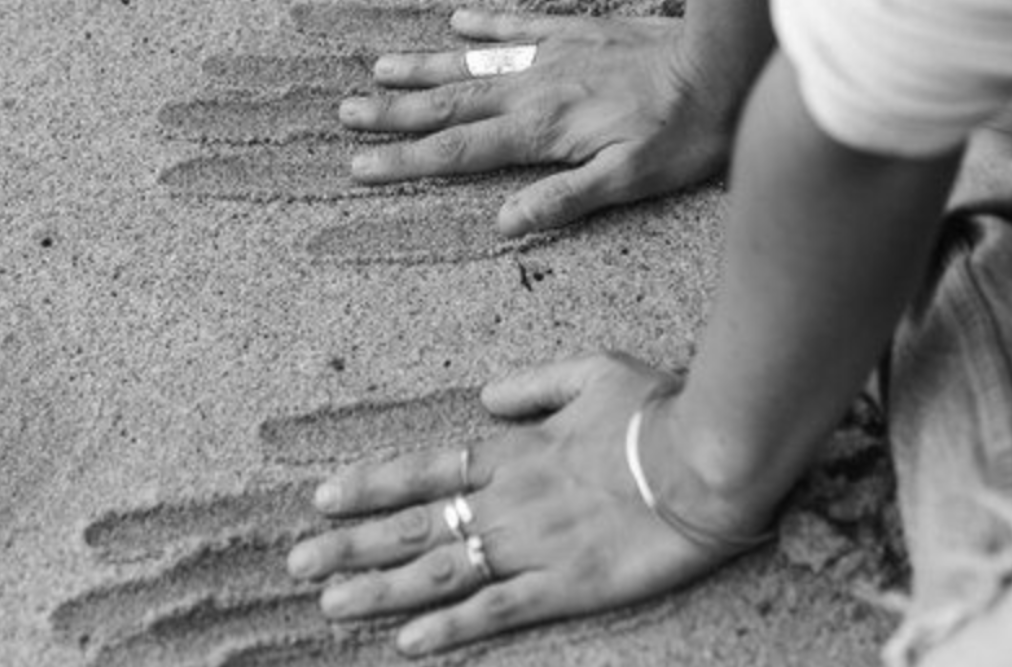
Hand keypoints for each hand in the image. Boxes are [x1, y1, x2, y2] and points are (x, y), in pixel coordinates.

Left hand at [286, 353, 769, 655]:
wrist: (713, 458)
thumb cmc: (658, 410)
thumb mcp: (593, 372)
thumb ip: (534, 386)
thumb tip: (486, 400)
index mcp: (515, 451)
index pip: (424, 469)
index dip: (370, 484)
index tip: (322, 497)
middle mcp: (510, 501)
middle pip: (416, 524)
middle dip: (351, 544)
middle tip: (298, 564)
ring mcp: (535, 547)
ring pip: (441, 571)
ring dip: (381, 588)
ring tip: (329, 604)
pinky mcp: (568, 588)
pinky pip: (497, 610)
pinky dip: (450, 628)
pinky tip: (408, 643)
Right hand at [340, 10, 749, 236]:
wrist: (721, 62)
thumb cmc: (682, 133)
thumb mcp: (629, 181)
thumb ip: (564, 200)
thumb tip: (503, 223)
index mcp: (540, 131)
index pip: (457, 150)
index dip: (404, 160)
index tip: (359, 166)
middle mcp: (533, 89)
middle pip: (448, 105)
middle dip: (392, 112)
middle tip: (345, 113)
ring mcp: (551, 54)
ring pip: (471, 63)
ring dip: (422, 68)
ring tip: (378, 67)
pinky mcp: (575, 30)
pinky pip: (516, 24)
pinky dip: (482, 24)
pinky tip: (456, 22)